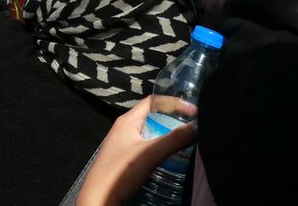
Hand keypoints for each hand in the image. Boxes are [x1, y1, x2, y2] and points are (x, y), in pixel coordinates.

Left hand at [76, 97, 196, 205]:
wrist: (98, 199)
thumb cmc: (119, 172)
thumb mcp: (150, 153)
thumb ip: (174, 139)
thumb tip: (198, 126)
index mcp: (127, 120)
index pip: (153, 101)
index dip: (173, 102)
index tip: (193, 111)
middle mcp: (124, 128)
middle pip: (152, 116)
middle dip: (172, 119)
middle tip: (191, 125)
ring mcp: (123, 144)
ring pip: (150, 133)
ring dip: (167, 135)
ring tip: (184, 140)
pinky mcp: (124, 159)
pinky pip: (146, 146)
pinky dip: (159, 148)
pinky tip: (169, 157)